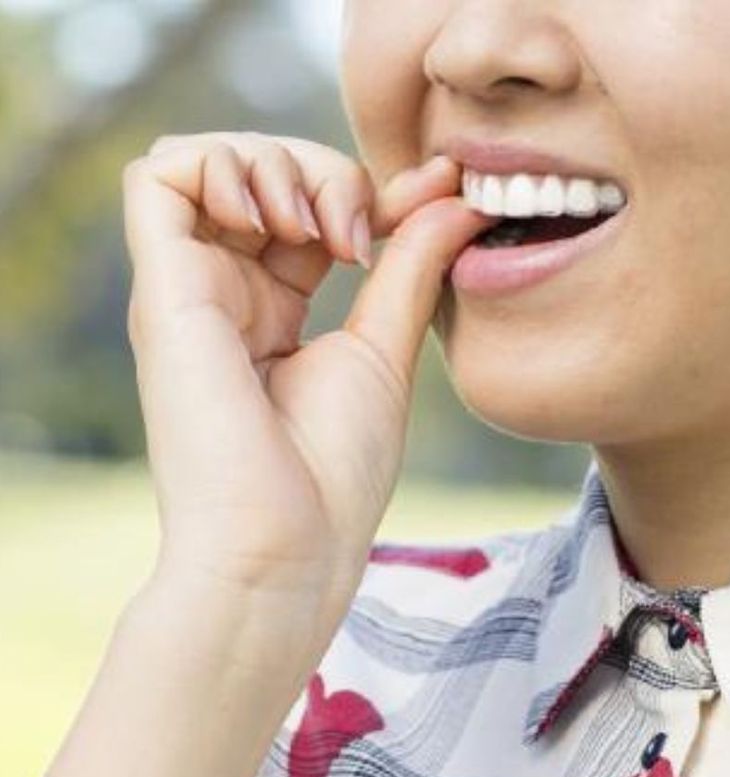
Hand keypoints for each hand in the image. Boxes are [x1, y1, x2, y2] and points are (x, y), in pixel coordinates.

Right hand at [122, 132, 492, 623]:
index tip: (437, 196)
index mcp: (271, 311)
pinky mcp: (162, 290)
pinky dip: (224, 167)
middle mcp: (223, 293)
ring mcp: (189, 290)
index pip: (307, 208)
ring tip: (322, 228)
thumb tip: (453, 198)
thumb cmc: (333, 473)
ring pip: (206, 162)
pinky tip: (281, 221)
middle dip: (325, 169)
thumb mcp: (385, 350)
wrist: (286, 542)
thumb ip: (411, 266)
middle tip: (365, 230)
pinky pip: (157, 178)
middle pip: (257, 172)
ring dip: (276, 162)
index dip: (367, 186)